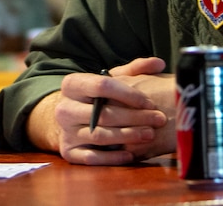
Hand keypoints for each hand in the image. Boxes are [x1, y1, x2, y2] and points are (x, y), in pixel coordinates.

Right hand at [54, 57, 171, 164]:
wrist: (69, 119)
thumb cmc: (95, 97)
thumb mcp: (109, 80)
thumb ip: (134, 70)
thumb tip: (159, 63)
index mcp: (72, 84)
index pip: (102, 85)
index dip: (129, 94)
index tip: (150, 102)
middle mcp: (64, 108)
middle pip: (103, 114)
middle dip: (135, 117)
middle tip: (158, 119)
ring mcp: (65, 131)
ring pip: (99, 136)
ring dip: (128, 136)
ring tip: (149, 134)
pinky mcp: (68, 152)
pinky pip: (92, 158)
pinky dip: (113, 157)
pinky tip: (131, 155)